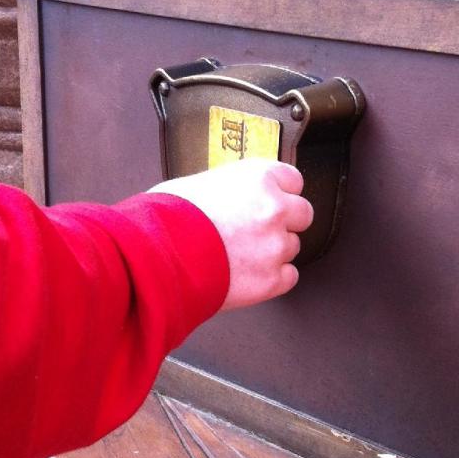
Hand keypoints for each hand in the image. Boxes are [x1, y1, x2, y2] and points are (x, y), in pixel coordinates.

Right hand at [150, 159, 313, 308]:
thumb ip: (228, 189)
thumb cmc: (166, 219)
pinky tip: (246, 274)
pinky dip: (271, 279)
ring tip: (240, 255)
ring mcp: (275, 245)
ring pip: (292, 248)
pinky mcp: (270, 279)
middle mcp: (274, 208)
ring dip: (273, 252)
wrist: (156, 257)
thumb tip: (228, 197)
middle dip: (283, 222)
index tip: (269, 200)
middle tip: (257, 230)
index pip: (293, 180)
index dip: (279, 192)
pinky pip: (288, 277)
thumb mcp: (197, 184)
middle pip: (302, 214)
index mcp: (258, 177)